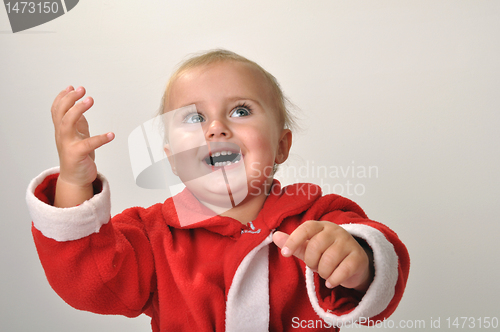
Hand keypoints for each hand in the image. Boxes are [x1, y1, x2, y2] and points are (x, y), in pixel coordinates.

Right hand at [51, 86, 113, 206]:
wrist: (75, 178)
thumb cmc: (77, 156)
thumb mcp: (77, 135)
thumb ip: (78, 120)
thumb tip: (80, 103)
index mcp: (62, 129)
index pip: (57, 110)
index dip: (62, 97)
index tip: (71, 87)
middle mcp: (62, 135)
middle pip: (60, 113)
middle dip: (70, 99)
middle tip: (81, 90)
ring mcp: (68, 145)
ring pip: (67, 124)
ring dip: (78, 110)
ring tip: (90, 100)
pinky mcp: (77, 155)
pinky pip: (88, 144)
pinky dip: (100, 138)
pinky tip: (111, 135)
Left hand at [273, 220, 372, 291]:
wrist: (354, 263)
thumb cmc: (327, 253)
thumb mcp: (309, 248)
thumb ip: (294, 243)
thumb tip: (275, 236)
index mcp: (321, 226)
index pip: (306, 228)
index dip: (293, 240)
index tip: (285, 253)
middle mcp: (336, 231)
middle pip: (315, 247)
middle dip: (311, 262)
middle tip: (314, 266)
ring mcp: (349, 243)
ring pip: (328, 261)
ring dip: (322, 272)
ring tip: (324, 272)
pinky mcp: (358, 258)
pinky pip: (342, 272)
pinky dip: (333, 280)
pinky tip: (332, 281)